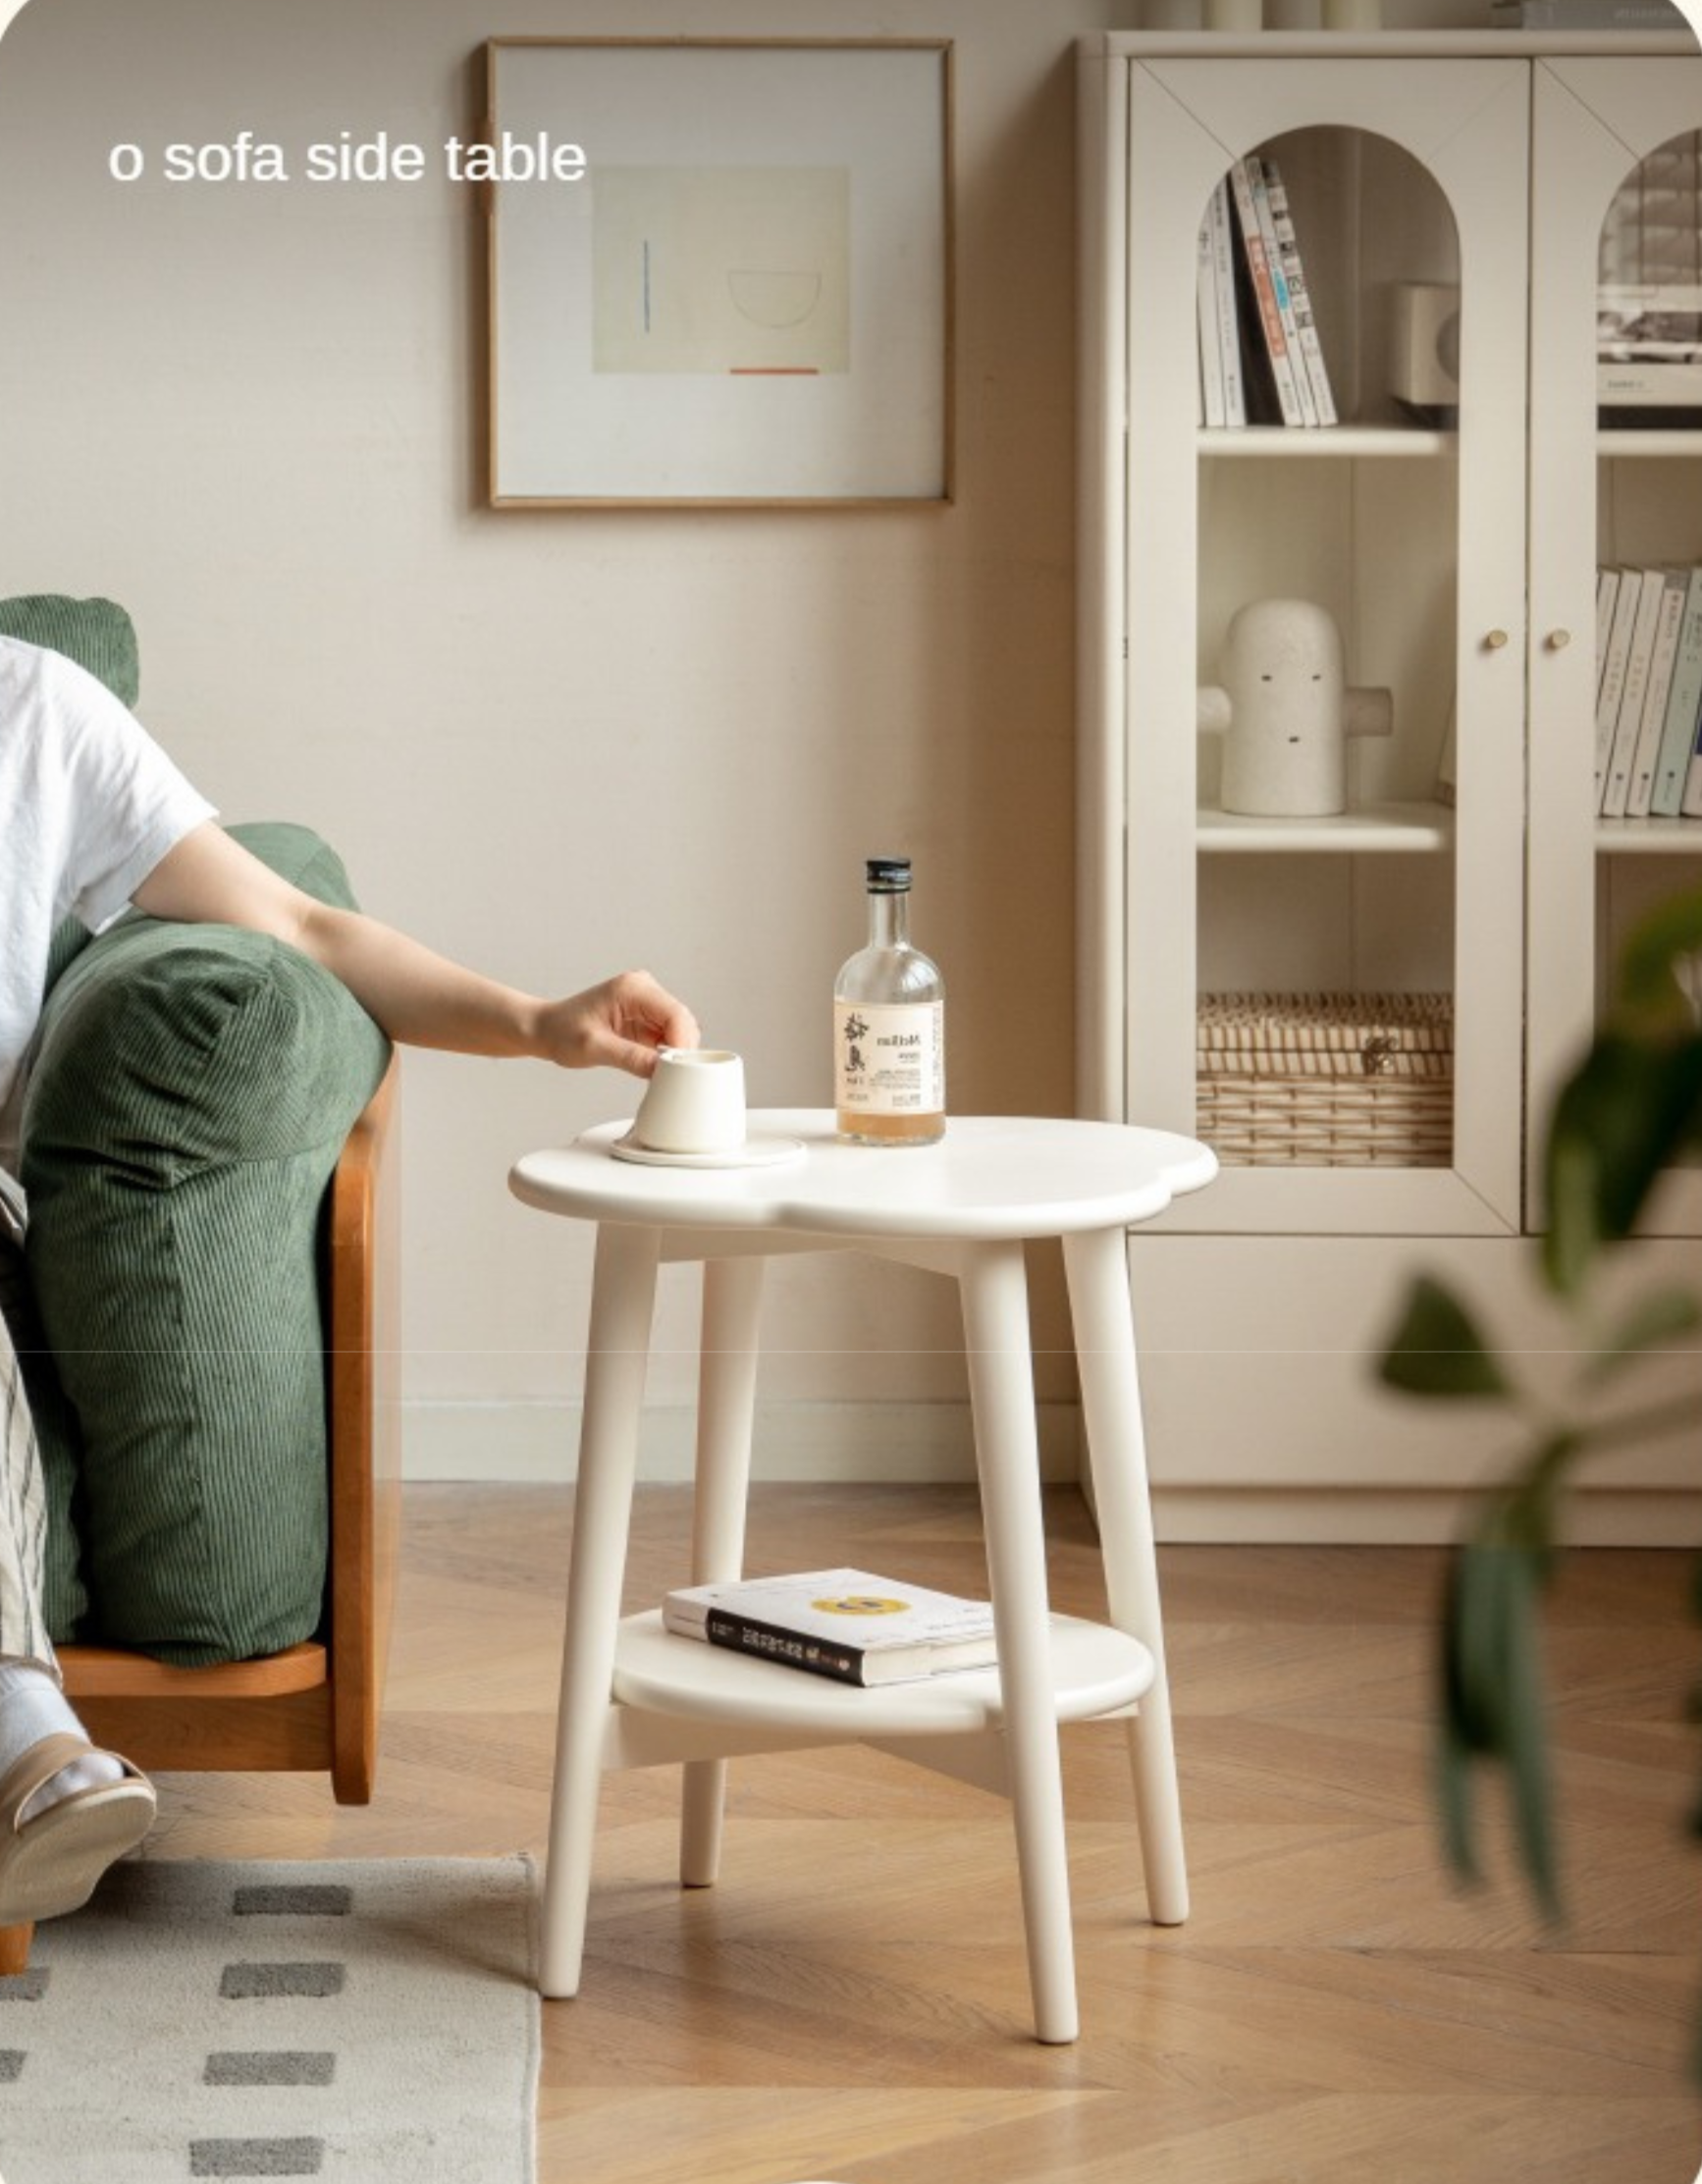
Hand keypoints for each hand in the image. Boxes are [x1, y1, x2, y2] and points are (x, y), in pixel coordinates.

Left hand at [535, 971, 699, 1077]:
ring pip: (680, 1030)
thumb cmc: (561, 1031)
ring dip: (674, 1052)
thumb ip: (632, 1058)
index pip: (675, 1015)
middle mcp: (644, 990)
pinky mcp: (646, 1018)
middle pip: (683, 1022)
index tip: (677, 1070)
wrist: (546, 1029)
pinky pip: (668, 1036)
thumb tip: (663, 1071)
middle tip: (668, 1076)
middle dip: (680, 1050)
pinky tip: (654, 1066)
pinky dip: (666, 1053)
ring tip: (657, 1071)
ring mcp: (647, 1003)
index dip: (682, 1044)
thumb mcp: (595, 1048)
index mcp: (633, 989)